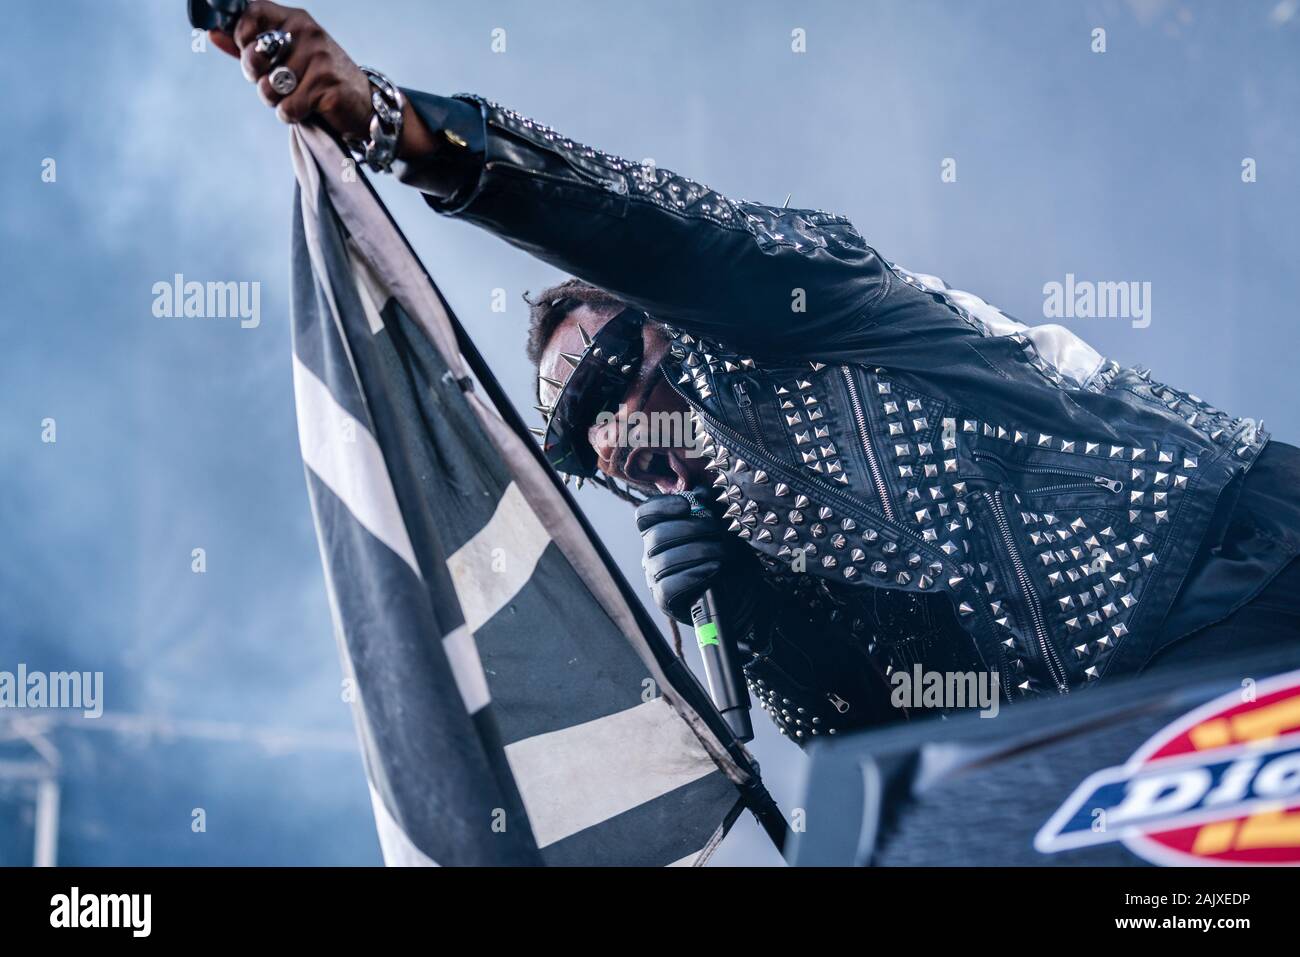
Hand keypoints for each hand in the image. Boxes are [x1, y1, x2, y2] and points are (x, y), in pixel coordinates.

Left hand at [209, 2, 372, 136]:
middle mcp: (307, 32)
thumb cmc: (317, 79)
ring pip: (269, 87)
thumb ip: (249, 46)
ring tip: (295, 97)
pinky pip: (289, 107)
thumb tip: (212, 34)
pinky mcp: (327, 85)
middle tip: (275, 82)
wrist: (362, 103)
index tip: (250, 52)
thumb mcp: (285, 56)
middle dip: (257, 76)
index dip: (241, 37)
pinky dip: (292, 115)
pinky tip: (307, 110)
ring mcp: (319, 58)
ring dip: (276, 101)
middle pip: (255, 54)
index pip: (251, 13)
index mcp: (295, 19)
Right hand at [635, 491, 733, 623]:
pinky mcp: (665, 601)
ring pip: (663, 561)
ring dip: (699, 551)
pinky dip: (693, 574)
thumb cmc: (728, 559)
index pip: (645, 515)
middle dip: (691, 529)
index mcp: (659, 532)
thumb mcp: (723, 529)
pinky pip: (669, 586)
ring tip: (724, 551)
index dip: (662, 506)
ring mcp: (655, 578)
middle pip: (656, 536)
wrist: (742, 594)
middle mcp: (651, 554)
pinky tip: (714, 568)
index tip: (688, 506)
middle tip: (719, 530)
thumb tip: (702, 492)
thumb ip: (710, 509)